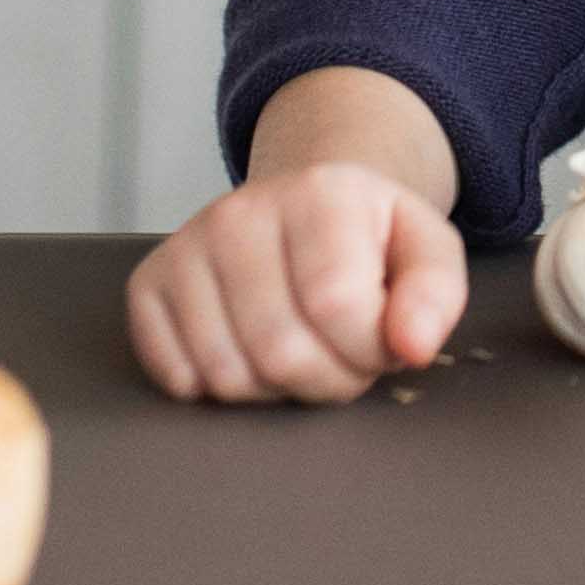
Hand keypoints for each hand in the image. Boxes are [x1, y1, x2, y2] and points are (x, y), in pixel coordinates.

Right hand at [125, 166, 462, 405]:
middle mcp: (241, 212)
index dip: (369, 351)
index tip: (381, 341)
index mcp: (320, 193)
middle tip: (342, 354)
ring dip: (275, 390)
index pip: (339, 307)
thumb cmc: (367, 240)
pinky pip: (175, 374)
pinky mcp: (148, 283)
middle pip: (280, 351)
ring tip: (300, 350)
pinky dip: (216, 388)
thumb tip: (414, 344)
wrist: (301, 207)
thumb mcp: (424, 248)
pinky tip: (247, 351)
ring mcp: (187, 247)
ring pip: (227, 373)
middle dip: (327, 380)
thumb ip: (436, 294)